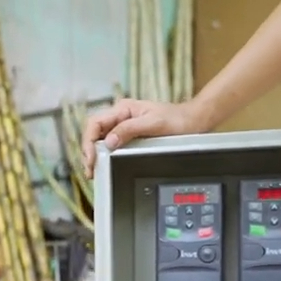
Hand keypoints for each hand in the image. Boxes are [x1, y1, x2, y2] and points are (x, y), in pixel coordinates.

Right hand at [81, 99, 210, 176]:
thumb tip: (109, 141)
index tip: (92, 158)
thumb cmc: (177, 120)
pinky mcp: (129, 136)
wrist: (193, 122)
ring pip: (100, 140)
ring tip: (94, 171)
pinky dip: (104, 156)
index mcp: (123, 109)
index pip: (94, 123)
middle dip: (88, 152)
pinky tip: (104, 165)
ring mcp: (124, 126)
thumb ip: (129, 129)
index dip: (88, 142)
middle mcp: (120, 116)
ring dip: (94, 155)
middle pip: (94, 133)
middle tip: (90, 170)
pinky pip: (111, 145)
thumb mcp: (153, 124)